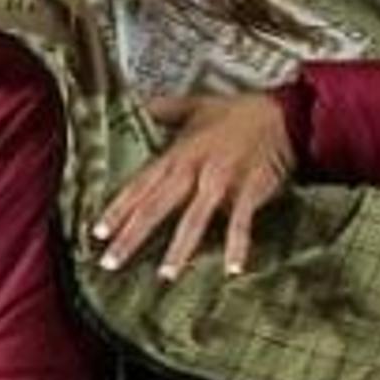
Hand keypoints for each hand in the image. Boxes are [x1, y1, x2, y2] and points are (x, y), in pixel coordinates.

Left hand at [93, 92, 295, 280]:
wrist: (282, 114)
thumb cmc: (238, 112)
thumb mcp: (197, 106)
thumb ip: (166, 110)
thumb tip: (140, 104)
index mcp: (178, 154)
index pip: (140, 186)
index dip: (118, 210)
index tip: (97, 233)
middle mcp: (193, 169)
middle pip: (156, 207)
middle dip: (132, 236)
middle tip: (111, 263)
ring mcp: (222, 181)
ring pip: (193, 219)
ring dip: (179, 249)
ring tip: (165, 275)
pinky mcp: (249, 190)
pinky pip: (241, 222)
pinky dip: (237, 245)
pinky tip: (233, 269)